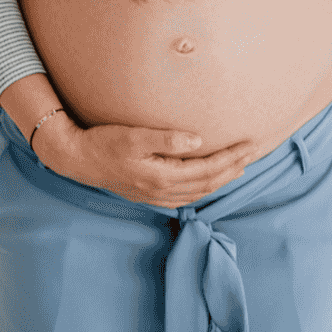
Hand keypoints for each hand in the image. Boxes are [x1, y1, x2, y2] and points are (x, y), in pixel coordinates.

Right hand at [32, 113, 259, 208]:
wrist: (76, 159)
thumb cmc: (103, 142)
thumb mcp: (134, 136)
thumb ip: (167, 139)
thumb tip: (198, 140)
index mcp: (163, 177)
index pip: (208, 169)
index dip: (232, 157)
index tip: (250, 144)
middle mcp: (162, 191)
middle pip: (209, 183)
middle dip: (233, 168)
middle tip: (254, 153)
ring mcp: (155, 196)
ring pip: (199, 192)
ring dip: (221, 180)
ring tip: (239, 167)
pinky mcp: (149, 194)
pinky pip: (186, 196)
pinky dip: (203, 188)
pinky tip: (208, 181)